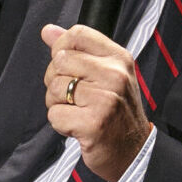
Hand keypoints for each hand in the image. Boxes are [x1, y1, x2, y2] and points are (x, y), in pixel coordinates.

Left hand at [42, 24, 152, 181]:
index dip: (62, 47)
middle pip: (60, 61)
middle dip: (57, 80)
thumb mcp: (105, 73)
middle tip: (74, 95)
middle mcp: (115, 75)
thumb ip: (76, 50)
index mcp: (119, 58)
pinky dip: (60, 123)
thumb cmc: (117, 112)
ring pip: (54, 88)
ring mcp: (106, 99)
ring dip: (57, 103)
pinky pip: (55, 114)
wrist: (133, 151)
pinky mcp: (93, 123)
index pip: (78, 34)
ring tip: (77, 111)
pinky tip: (77, 126)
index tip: (66, 64)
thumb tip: (48, 31)